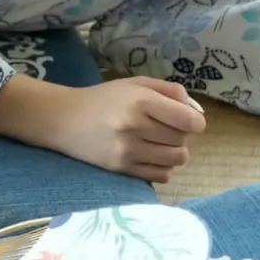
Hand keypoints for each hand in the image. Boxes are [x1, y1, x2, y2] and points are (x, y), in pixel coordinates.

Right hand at [49, 78, 205, 182]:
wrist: (63, 119)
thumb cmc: (104, 98)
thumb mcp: (135, 84)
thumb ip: (170, 91)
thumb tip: (196, 112)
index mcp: (140, 101)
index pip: (188, 120)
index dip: (196, 121)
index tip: (189, 120)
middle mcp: (134, 126)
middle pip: (182, 139)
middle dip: (181, 134)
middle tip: (165, 128)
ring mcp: (127, 151)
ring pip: (176, 159)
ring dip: (175, 152)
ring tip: (160, 143)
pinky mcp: (121, 168)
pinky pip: (161, 175)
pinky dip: (164, 168)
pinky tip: (152, 157)